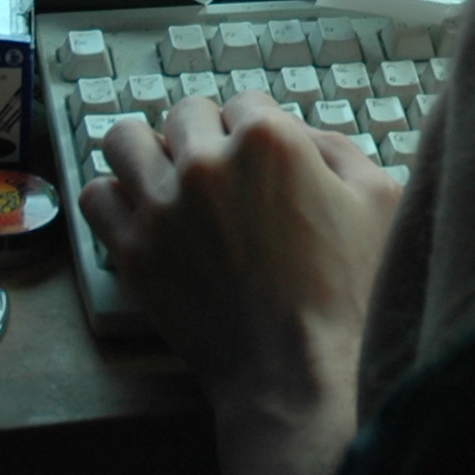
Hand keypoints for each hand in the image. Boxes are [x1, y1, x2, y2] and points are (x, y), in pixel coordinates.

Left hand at [81, 90, 400, 433]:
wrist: (298, 374)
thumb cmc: (347, 294)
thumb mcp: (378, 199)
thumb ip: (338, 147)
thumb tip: (298, 133)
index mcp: (268, 140)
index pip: (245, 101)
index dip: (258, 129)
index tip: (260, 159)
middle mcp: (206, 163)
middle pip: (185, 113)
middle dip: (204, 136)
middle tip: (220, 173)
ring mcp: (162, 207)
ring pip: (124, 139)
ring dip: (147, 152)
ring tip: (167, 179)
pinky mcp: (133, 251)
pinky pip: (95, 196)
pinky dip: (114, 198)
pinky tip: (141, 214)